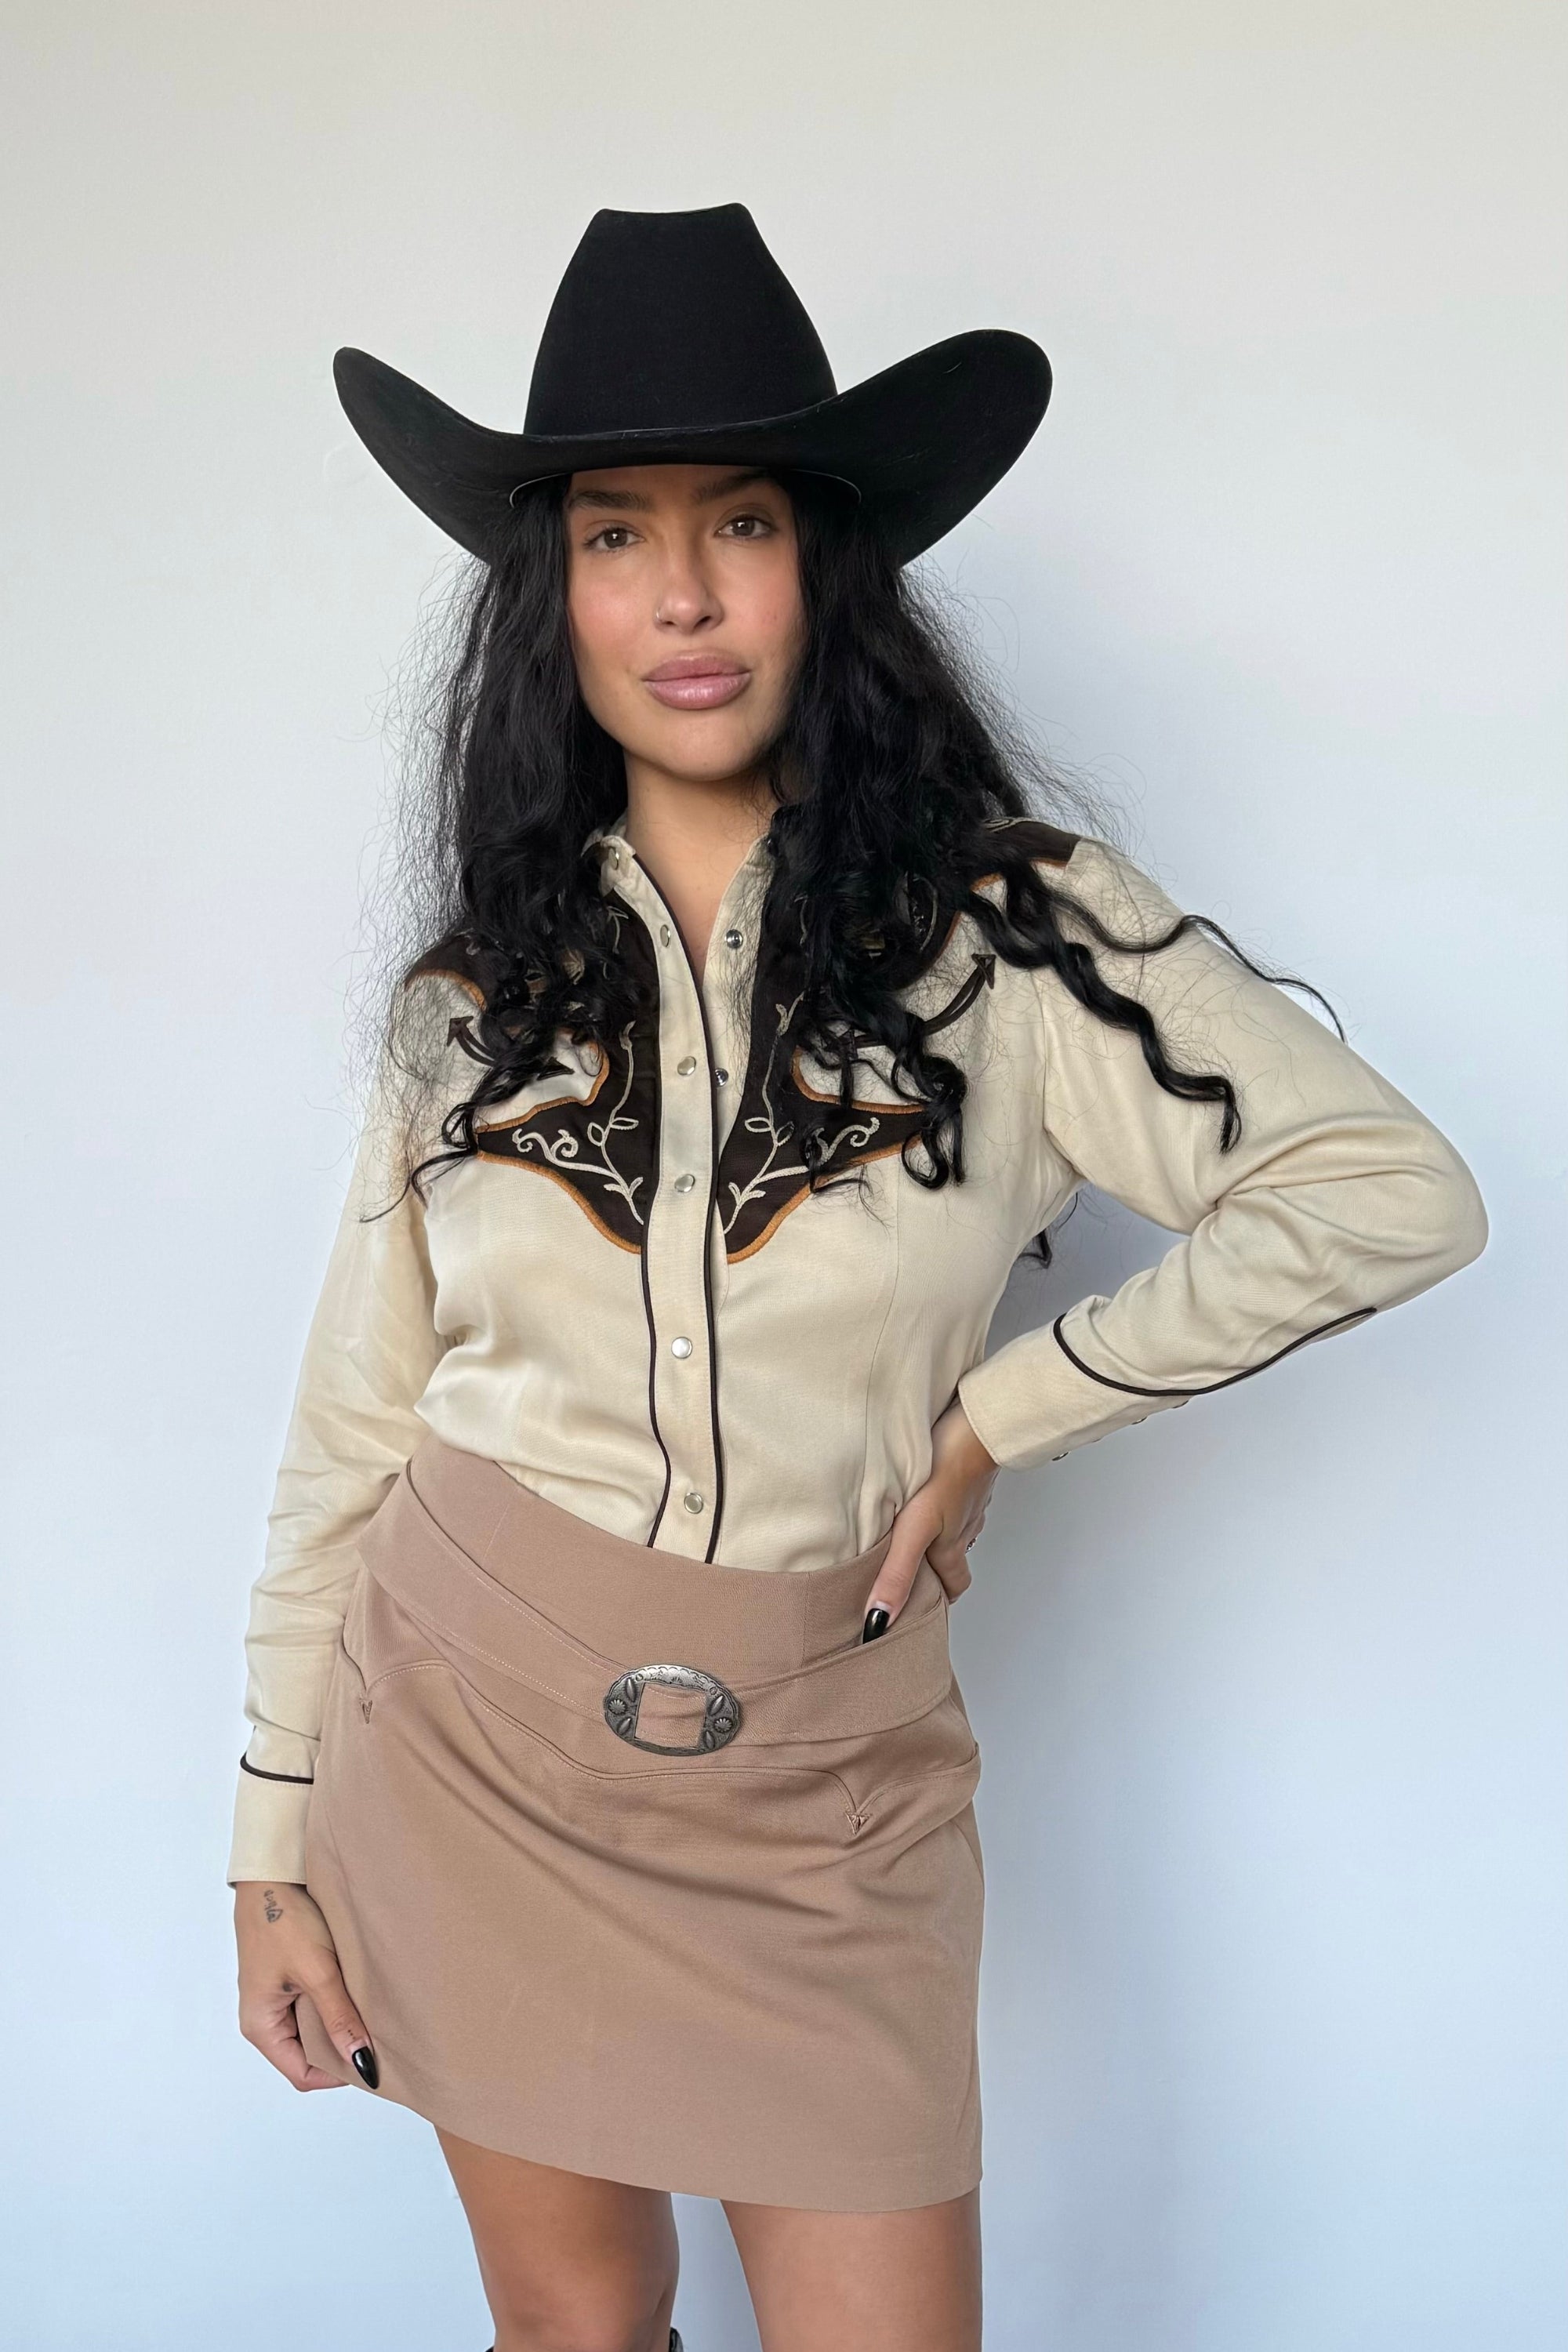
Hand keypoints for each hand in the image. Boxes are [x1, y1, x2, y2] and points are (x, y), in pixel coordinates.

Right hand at [234, 1879, 377, 2091]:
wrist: (272, 1875)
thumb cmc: (284, 1921)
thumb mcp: (317, 1973)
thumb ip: (339, 2018)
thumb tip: (361, 2061)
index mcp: (261, 2026)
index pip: (302, 2074)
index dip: (337, 2073)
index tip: (372, 2059)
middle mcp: (264, 2018)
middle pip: (308, 2054)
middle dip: (341, 2048)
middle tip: (377, 2034)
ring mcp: (276, 1998)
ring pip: (313, 2029)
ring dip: (339, 2023)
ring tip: (369, 2011)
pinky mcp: (288, 1979)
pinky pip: (313, 2006)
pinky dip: (334, 2003)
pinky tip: (356, 1991)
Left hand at [862, 1396, 997, 1637]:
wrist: (977, 1424)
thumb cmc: (947, 1473)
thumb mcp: (915, 1530)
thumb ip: (897, 1573)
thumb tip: (880, 1620)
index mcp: (951, 1546)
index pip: (954, 1585)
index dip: (941, 1599)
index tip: (924, 1607)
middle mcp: (964, 1526)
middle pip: (954, 1557)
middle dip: (936, 1566)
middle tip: (911, 1566)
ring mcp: (970, 1498)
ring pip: (956, 1525)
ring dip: (937, 1531)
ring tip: (910, 1527)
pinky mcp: (968, 1472)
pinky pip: (957, 1494)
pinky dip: (943, 1499)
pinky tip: (926, 1487)